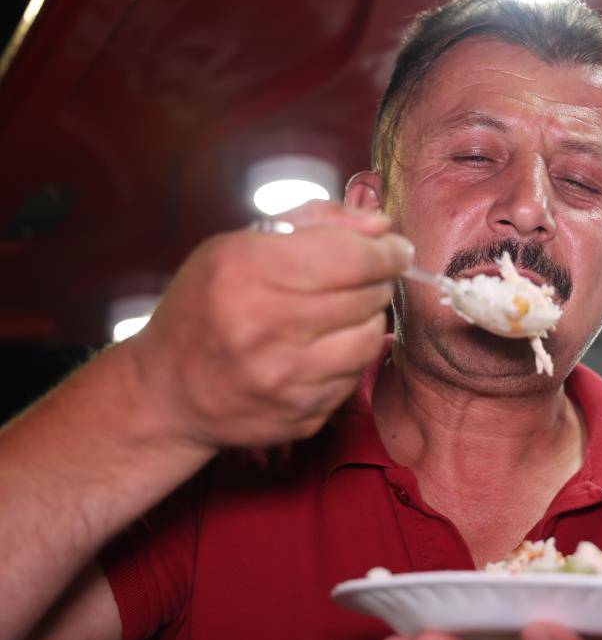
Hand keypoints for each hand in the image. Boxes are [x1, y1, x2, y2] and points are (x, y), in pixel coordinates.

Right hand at [122, 201, 411, 450]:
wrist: (167, 391)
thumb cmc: (206, 305)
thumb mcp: (239, 246)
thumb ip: (315, 223)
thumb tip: (381, 224)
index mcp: (247, 272)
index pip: (351, 257)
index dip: (386, 251)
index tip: (395, 248)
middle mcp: (264, 328)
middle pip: (367, 295)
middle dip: (377, 281)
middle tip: (365, 278)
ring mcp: (284, 380)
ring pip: (369, 338)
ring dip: (367, 319)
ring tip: (343, 312)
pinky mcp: (300, 416)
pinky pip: (354, 378)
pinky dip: (349, 358)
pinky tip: (324, 349)